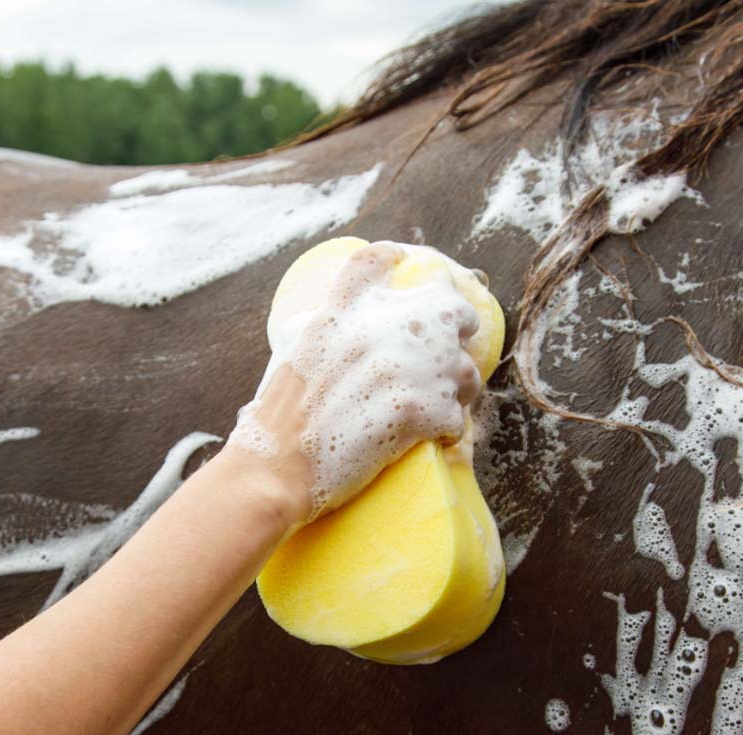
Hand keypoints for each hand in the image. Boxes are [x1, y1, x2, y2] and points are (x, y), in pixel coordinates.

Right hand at [229, 241, 481, 521]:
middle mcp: (378, 328)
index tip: (405, 265)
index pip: (375, 259)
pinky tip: (432, 436)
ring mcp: (404, 368)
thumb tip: (338, 315)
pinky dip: (447, 429)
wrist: (277, 467)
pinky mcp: (420, 411)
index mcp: (340, 310)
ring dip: (457, 389)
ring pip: (465, 370)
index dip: (395, 258)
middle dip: (457, 331)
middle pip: (449, 308)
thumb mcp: (291, 349)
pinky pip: (458, 416)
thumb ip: (322, 324)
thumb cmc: (277, 418)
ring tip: (439, 405)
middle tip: (444, 356)